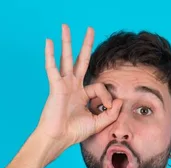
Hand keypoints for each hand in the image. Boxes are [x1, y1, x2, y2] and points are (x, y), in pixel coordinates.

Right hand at [34, 24, 121, 160]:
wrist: (59, 138)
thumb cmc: (74, 132)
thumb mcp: (98, 123)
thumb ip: (111, 113)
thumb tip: (121, 100)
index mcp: (82, 95)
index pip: (99, 87)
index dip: (107, 96)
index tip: (109, 107)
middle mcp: (73, 86)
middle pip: (81, 61)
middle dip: (85, 45)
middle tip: (90, 29)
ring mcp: (64, 85)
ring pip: (66, 59)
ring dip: (67, 42)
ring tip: (65, 26)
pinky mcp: (56, 86)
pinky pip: (52, 67)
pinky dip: (50, 54)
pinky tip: (48, 41)